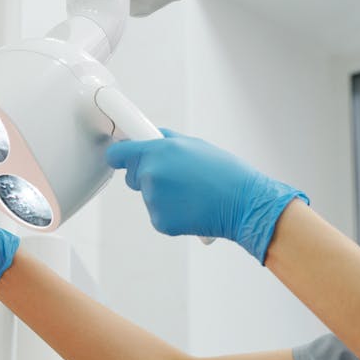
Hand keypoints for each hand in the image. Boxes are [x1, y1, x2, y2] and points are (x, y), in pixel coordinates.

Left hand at [105, 129, 307, 263]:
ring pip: (147, 196)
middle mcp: (150, 175)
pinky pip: (157, 214)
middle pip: (131, 176)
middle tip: (175, 177)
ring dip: (162, 195)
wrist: (242, 203)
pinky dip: (170, 212)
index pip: (117, 154)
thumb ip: (165, 140)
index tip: (120, 156)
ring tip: (190, 192)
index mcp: (156, 151)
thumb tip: (149, 138)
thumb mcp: (194, 144)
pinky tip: (190, 206)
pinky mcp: (160, 222)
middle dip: (146, 175)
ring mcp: (153, 201)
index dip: (119, 155)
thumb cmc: (224, 172)